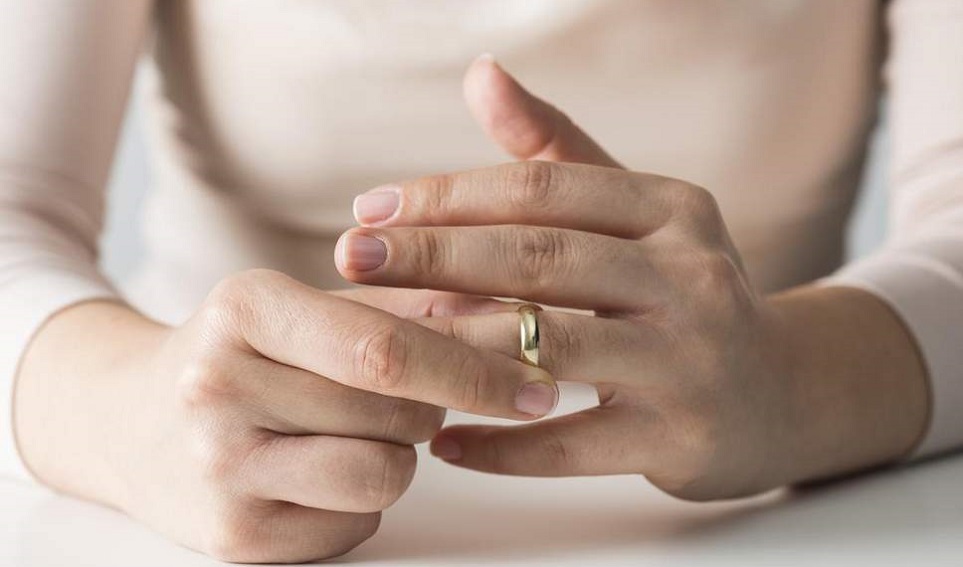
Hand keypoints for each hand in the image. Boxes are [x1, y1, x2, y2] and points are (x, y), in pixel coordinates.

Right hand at [14, 270, 554, 562]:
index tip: (538, 383)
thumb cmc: (243, 353)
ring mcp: (220, 471)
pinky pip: (356, 522)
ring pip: (386, 473)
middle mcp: (218, 389)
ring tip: (354, 429)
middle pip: (398, 413)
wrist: (129, 419)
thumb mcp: (306, 304)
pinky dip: (361, 498)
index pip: (387, 348)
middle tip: (415, 395)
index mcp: (243, 310)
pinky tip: (318, 470)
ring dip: (399, 453)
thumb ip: (407, 303)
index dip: (477, 368)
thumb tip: (517, 315)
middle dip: (435, 406)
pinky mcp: (232, 538)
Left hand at [335, 56, 927, 499]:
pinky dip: (501, 446)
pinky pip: (570, 443)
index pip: (542, 189)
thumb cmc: (682, 294)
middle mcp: (690, 277)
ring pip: (552, 347)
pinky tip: (446, 440)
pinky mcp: (678, 438)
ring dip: (455, 348)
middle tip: (352, 261)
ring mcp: (689, 361)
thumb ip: (557, 149)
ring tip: (383, 348)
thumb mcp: (639, 215)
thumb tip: (482, 75)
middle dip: (434, 256)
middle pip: (540, 258)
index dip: (448, 197)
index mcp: (672, 209)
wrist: (778, 394)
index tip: (369, 211)